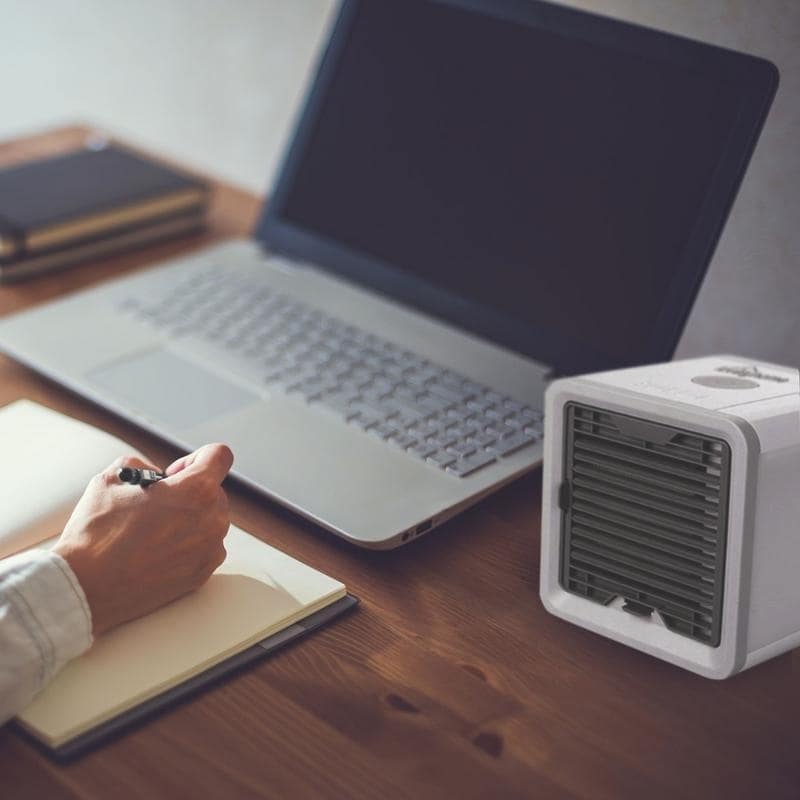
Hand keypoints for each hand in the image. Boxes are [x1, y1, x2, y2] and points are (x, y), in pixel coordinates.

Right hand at [54, 443, 233, 635]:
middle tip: (156, 504)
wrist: (85, 587)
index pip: (219, 455)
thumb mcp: (113, 478)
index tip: (174, 473)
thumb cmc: (97, 532)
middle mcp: (213, 518)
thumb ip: (142, 465)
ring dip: (189, 518)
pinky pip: (205, 548)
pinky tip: (157, 550)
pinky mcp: (202, 573)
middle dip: (189, 491)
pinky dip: (187, 544)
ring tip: (152, 530)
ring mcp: (210, 549)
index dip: (196, 458)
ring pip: (210, 520)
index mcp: (197, 489)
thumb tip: (155, 476)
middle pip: (214, 491)